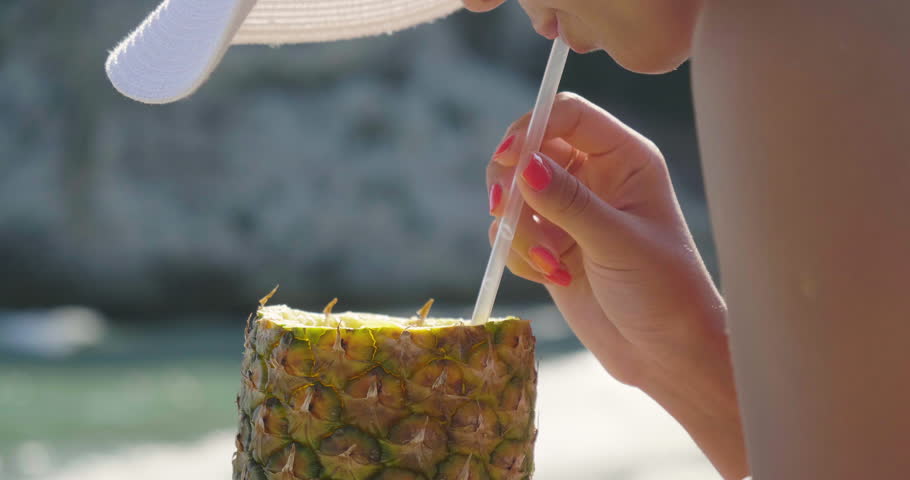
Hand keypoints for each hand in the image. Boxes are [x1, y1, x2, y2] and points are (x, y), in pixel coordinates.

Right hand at [486, 92, 746, 478]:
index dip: (532, 129)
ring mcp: (569, 212)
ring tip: (547, 264)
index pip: (568, 116)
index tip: (508, 161)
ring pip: (514, 195)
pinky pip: (511, 234)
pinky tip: (550, 278)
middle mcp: (594, 177)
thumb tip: (524, 164)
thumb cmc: (664, 292)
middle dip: (512, 184)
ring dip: (518, 230)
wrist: (668, 355)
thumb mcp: (617, 242)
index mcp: (624, 159)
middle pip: (529, 150)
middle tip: (506, 213)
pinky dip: (518, 254)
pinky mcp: (550, 245)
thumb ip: (568, 202)